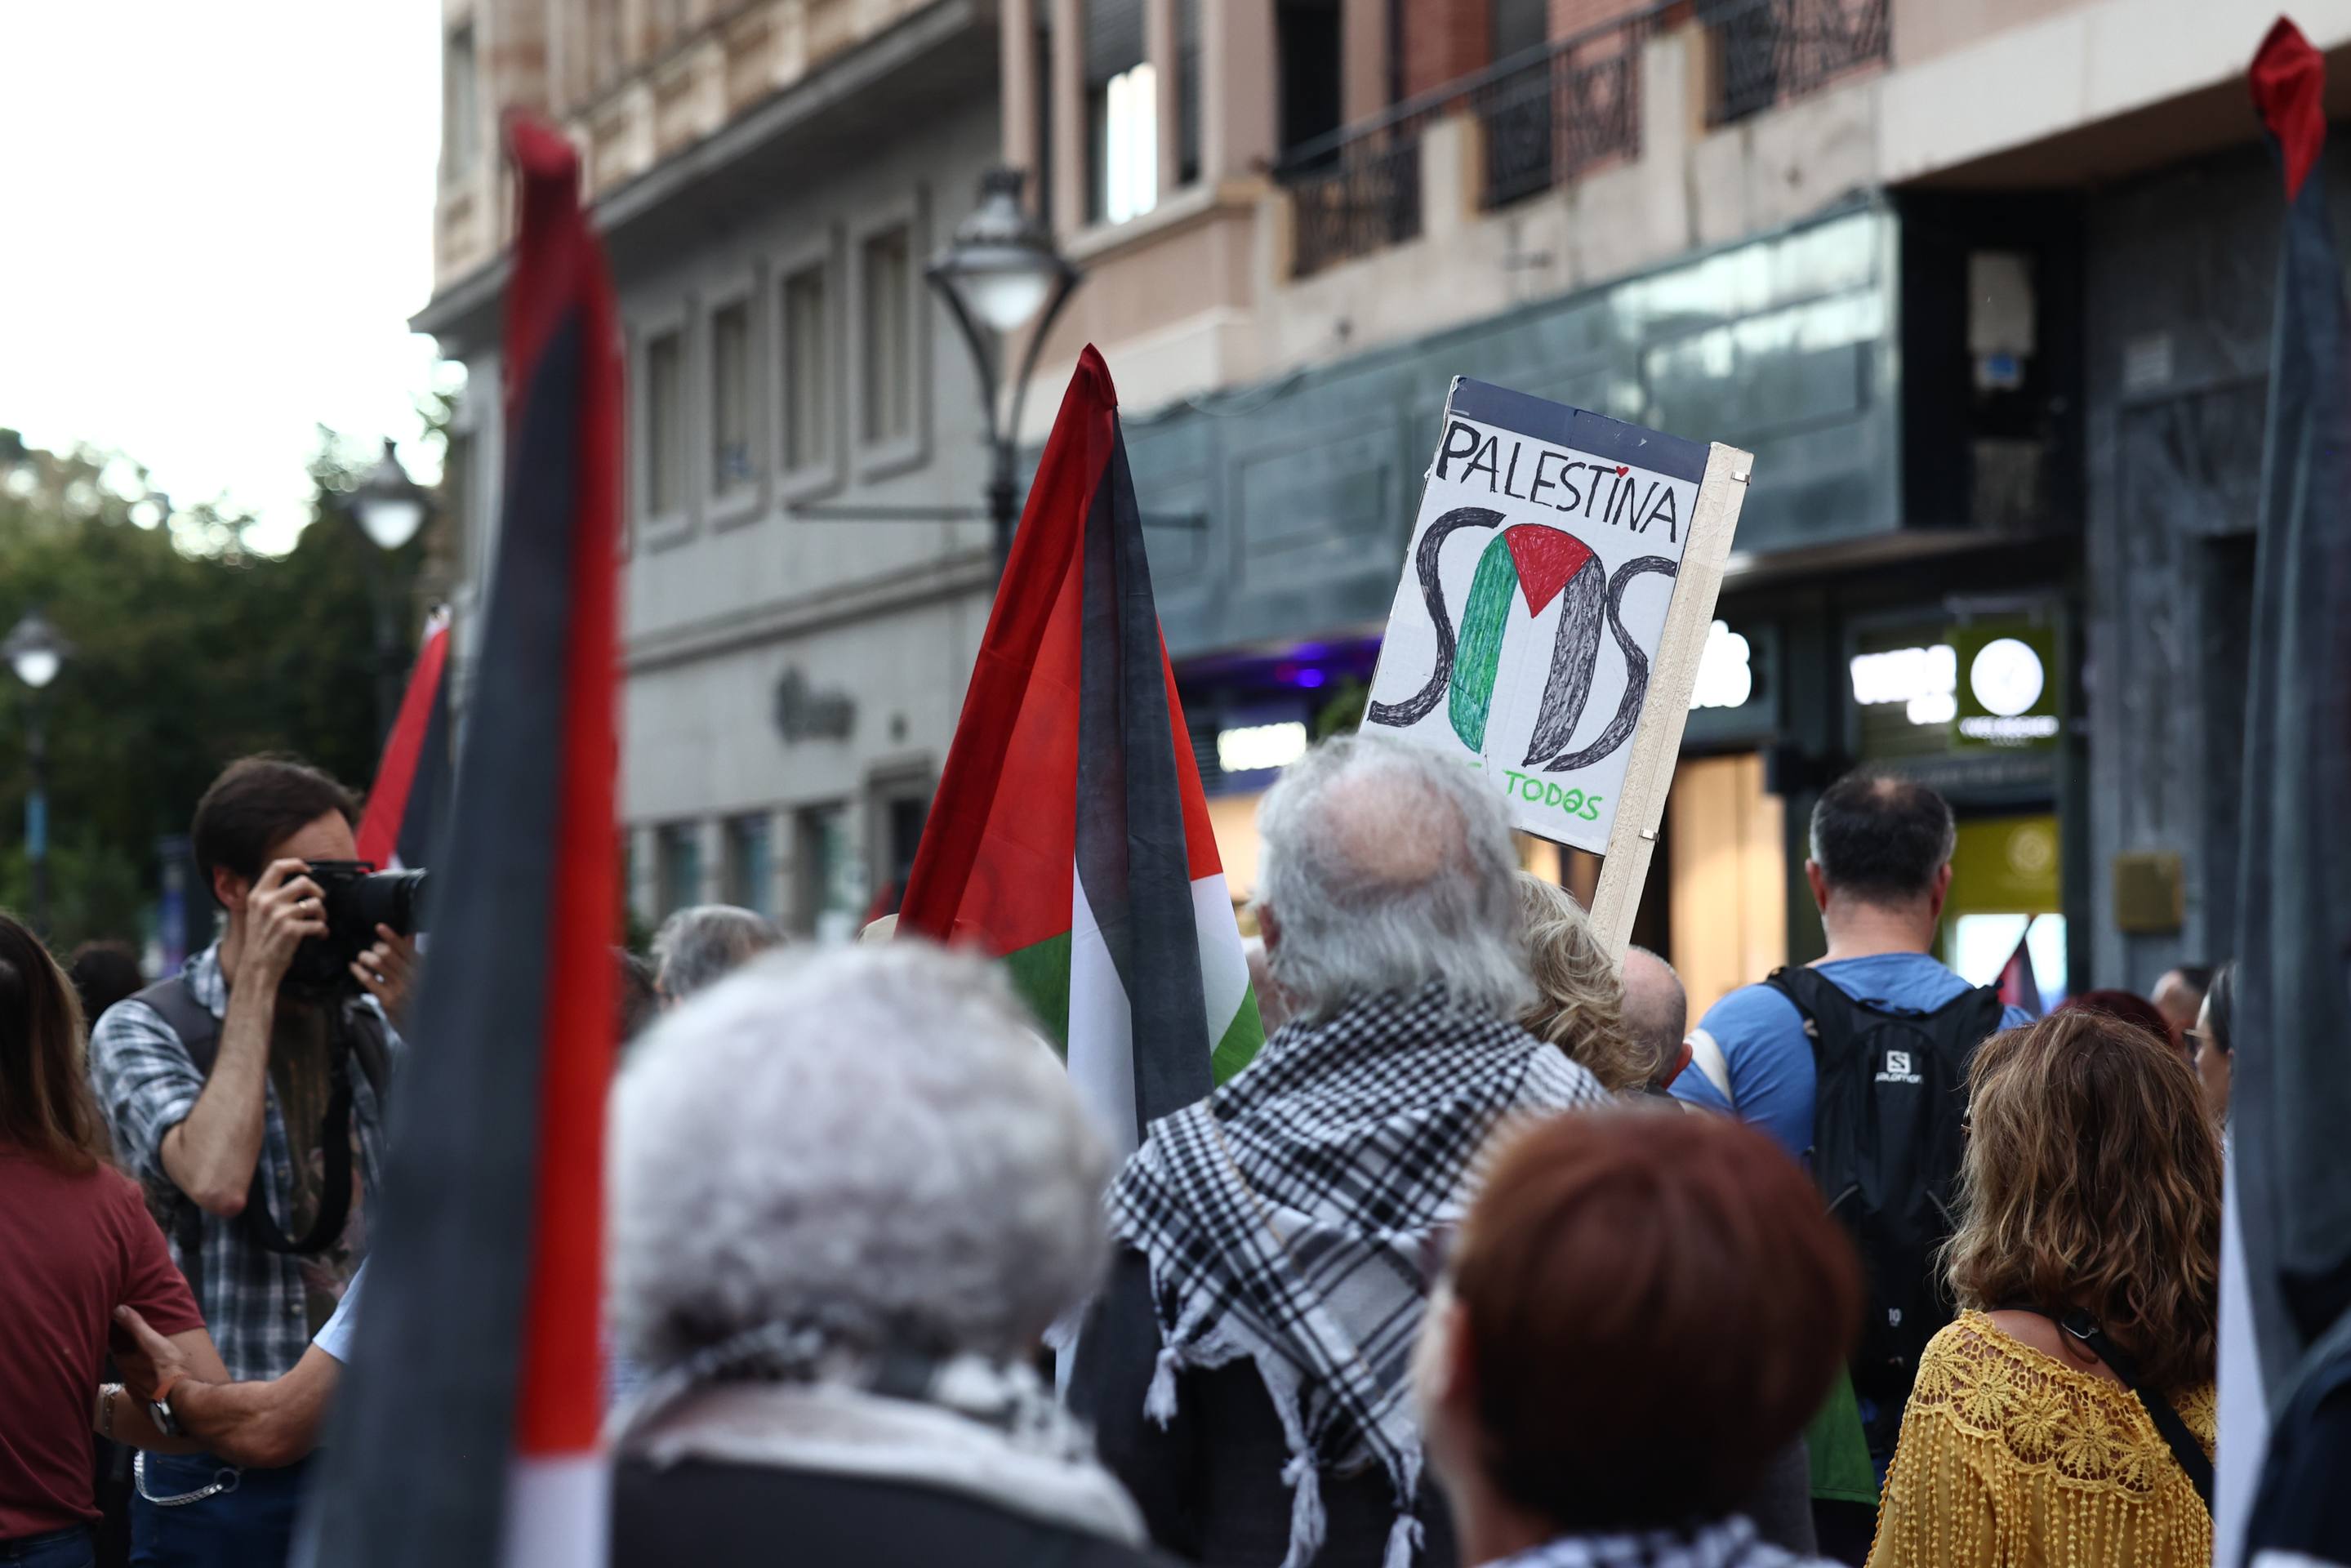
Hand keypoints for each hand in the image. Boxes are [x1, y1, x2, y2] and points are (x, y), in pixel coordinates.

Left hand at [112, 1305, 191, 1403]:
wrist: (178, 1400)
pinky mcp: (147, 1406)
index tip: (126, 1337)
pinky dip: (150, 1388)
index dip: (121, 1342)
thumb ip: (135, 1325)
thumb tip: (117, 1308)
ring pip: (135, 1380)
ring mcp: (136, 1394)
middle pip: (126, 1365)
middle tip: (143, 1351)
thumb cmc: (165, 1367)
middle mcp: (126, 1379)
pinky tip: (159, 1386)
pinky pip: (145, 1394)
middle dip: (132, 1359)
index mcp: (124, 1363)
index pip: (117, 1350)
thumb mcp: (152, 1341)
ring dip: (141, 1374)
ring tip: (152, 1368)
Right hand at [243, 859, 328, 986]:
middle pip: (304, 882)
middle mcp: (267, 902)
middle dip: (317, 892)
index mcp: (258, 895)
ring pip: (315, 903)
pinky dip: (323, 930)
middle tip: (318, 902)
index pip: (277, 867)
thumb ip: (271, 896)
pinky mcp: (291, 930)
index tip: (307, 869)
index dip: (296, 864)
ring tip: (318, 922)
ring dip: (322, 913)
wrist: (257, 966)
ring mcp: (280, 916)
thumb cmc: (261, 940)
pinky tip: (319, 935)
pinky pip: (319, 923)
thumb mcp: (257, 913)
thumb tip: (298, 882)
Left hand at [351, 925, 417, 1027]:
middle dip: (376, 948)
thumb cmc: (426, 998)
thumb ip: (415, 956)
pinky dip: (359, 971)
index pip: (405, 948)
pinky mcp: (388, 1001)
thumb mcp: (426, 975)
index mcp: (423, 968)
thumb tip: (408, 937)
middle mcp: (412, 977)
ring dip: (366, 957)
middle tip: (373, 949)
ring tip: (363, 957)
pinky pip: (369, 981)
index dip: (391, 937)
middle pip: (388, 954)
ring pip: (377, 964)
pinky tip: (355, 967)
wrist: (428, 1027)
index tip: (380, 927)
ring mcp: (399, 989)